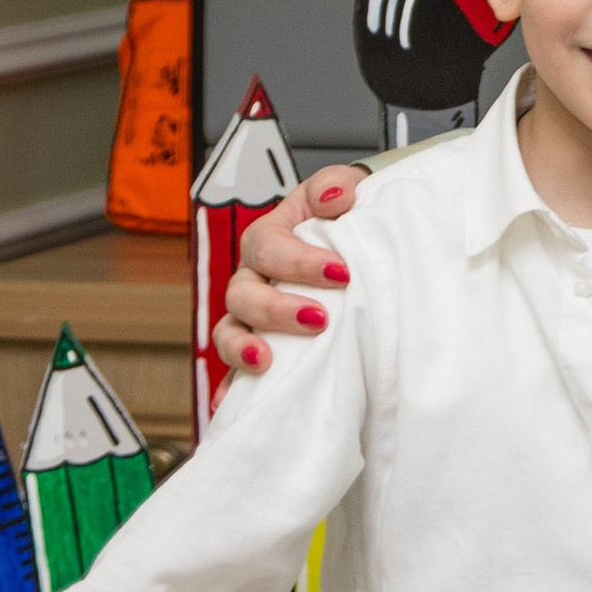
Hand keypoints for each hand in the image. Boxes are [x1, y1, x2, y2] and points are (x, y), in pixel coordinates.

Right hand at [214, 166, 368, 376]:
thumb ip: (336, 185)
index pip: (268, 246)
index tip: (341, 273)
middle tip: (319, 320)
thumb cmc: (349, 216)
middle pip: (243, 294)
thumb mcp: (347, 189)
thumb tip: (334, 198)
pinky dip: (230, 389)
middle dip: (277, 309)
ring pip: (229, 331)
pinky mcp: (263, 346)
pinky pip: (235, 371)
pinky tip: (232, 406)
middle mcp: (254, 276)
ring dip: (242, 349)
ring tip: (266, 362)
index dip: (299, 261)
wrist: (362, 243)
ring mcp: (253, 315)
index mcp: (270, 236)